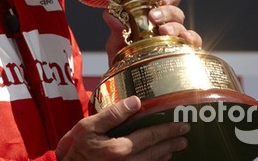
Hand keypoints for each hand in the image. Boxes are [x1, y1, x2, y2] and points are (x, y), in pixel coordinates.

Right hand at [54, 96, 189, 160]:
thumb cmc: (73, 149)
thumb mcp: (88, 126)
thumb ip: (113, 114)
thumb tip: (135, 102)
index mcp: (120, 149)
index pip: (150, 136)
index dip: (168, 130)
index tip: (181, 126)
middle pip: (156, 152)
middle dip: (171, 143)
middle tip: (185, 137)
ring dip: (165, 155)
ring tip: (175, 148)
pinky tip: (157, 160)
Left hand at [104, 0, 201, 62]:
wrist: (126, 85)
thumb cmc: (124, 58)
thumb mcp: (116, 43)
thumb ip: (115, 29)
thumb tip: (109, 14)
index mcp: (153, 17)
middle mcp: (167, 25)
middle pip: (175, 11)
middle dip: (166, 10)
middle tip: (153, 16)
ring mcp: (176, 39)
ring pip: (182, 25)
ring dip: (174, 25)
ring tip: (163, 31)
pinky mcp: (183, 53)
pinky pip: (194, 43)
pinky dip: (192, 38)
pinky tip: (186, 39)